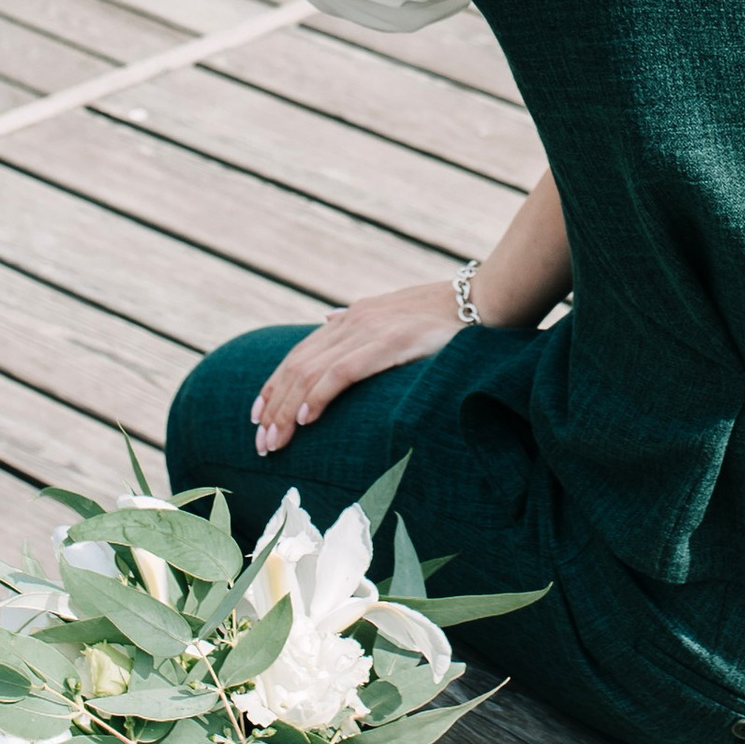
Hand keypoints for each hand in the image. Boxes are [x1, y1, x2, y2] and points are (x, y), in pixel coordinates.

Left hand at [250, 281, 458, 452]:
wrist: (486, 300)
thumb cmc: (448, 316)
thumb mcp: (396, 314)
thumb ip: (361, 321)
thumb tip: (329, 320)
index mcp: (355, 316)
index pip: (301, 353)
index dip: (275, 385)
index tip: (258, 415)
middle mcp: (354, 320)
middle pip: (298, 366)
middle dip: (274, 407)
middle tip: (261, 443)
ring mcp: (370, 330)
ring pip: (312, 373)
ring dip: (287, 411)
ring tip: (274, 442)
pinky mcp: (389, 343)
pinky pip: (342, 373)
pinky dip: (318, 396)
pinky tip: (305, 420)